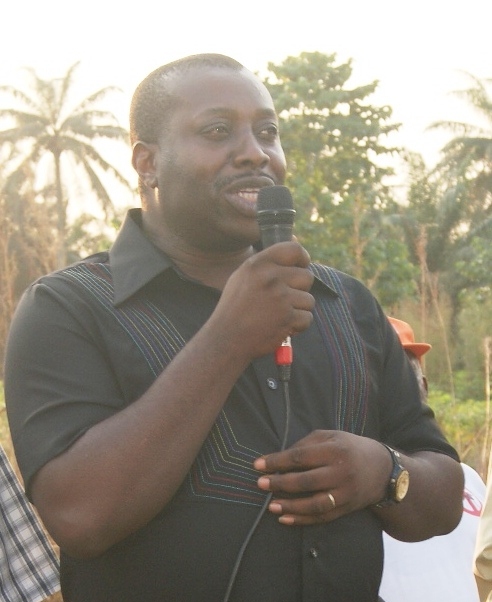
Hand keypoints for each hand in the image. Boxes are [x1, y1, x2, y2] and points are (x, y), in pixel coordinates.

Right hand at [213, 241, 314, 359]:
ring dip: (298, 310)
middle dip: (301, 290)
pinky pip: (307, 318)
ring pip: (309, 300)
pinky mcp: (287, 318)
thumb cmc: (236, 307)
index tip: (302, 266)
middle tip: (285, 300)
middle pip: (307, 277)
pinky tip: (280, 327)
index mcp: (258, 264)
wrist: (226, 339)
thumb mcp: (243, 276)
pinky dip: (297, 326)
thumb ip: (267, 263)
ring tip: (279, 316)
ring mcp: (280, 298)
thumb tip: (296, 243)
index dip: (303, 258)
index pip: (294, 250)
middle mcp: (270, 278)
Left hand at [253, 430, 391, 524]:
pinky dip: (302, 520)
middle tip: (260, 484)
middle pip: (305, 481)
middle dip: (279, 483)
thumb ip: (307, 444)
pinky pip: (322, 517)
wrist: (383, 469)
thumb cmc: (350, 448)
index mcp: (335, 450)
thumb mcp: (332, 436)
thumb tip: (281, 458)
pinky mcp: (346, 509)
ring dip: (290, 506)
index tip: (258, 465)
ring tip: (270, 505)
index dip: (277, 461)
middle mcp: (341, 472)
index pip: (300, 457)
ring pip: (313, 504)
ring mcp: (345, 493)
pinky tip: (285, 518)